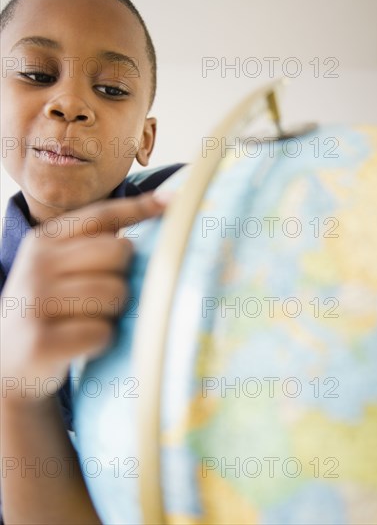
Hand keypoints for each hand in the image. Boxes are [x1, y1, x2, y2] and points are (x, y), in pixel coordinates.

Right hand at [1, 193, 163, 403]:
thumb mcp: (58, 269)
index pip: (101, 216)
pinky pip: (103, 331)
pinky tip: (83, 342)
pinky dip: (103, 339)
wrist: (8, 365)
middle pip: (118, 252)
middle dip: (123, 275)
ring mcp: (35, 301)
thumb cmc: (49, 310)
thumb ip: (95, 244)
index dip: (138, 207)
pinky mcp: (41, 340)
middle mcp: (37, 264)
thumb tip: (161, 206)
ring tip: (89, 319)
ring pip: (115, 292)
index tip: (172, 199)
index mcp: (44, 241)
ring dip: (113, 311)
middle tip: (103, 295)